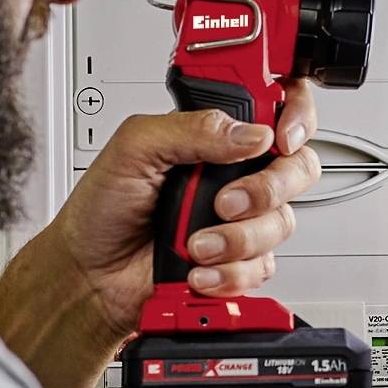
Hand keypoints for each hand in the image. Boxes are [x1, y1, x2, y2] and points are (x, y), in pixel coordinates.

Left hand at [50, 82, 322, 340]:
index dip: (295, 118)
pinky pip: (261, 266)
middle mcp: (232, 174)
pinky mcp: (237, 261)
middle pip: (296, 168)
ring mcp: (239, 220)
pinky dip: (229, 273)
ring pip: (280, 223)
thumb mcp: (134, 149)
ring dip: (237, 239)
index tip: (280, 140)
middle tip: (224, 202)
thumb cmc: (101, 211)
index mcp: (212, 137)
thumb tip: (248, 133)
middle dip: (267, 189)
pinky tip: (199, 270)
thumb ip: (191, 130)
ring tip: (195, 245)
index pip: (275, 110)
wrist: (91, 276)